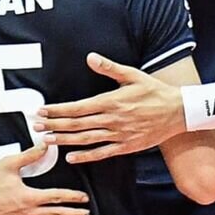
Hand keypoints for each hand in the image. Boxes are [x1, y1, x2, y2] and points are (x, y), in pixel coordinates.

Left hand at [34, 53, 187, 164]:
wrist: (178, 112)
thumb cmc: (154, 91)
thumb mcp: (133, 75)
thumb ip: (109, 68)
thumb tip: (90, 57)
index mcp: (112, 101)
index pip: (78, 107)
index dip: (58, 110)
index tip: (43, 110)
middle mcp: (113, 119)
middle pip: (77, 124)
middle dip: (54, 125)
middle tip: (36, 126)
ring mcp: (119, 134)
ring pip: (86, 139)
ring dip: (64, 141)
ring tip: (47, 141)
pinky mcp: (126, 146)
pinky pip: (102, 153)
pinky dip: (85, 156)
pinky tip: (70, 157)